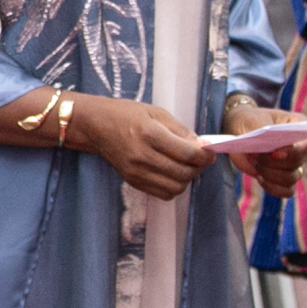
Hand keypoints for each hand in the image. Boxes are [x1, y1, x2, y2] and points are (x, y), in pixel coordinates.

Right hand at [65, 94, 212, 200]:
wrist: (96, 126)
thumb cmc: (126, 115)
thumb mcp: (156, 113)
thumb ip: (180, 130)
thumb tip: (202, 146)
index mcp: (150, 134)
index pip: (187, 153)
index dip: (205, 155)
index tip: (210, 152)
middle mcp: (142, 156)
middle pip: (183, 173)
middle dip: (198, 168)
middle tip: (201, 159)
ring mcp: (136, 172)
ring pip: (175, 187)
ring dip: (187, 179)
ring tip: (186, 166)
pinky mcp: (132, 181)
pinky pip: (163, 194)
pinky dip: (174, 187)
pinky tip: (172, 174)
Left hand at [220, 101, 306, 200]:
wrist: (239, 131)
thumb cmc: (249, 121)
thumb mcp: (253, 120)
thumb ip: (265, 131)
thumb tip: (275, 150)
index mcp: (301, 128)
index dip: (296, 151)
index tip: (275, 152)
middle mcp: (302, 149)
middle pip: (299, 164)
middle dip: (275, 163)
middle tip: (258, 156)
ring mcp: (295, 166)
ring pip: (291, 179)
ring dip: (271, 174)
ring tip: (257, 164)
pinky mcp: (283, 179)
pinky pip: (286, 191)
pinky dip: (272, 187)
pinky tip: (259, 177)